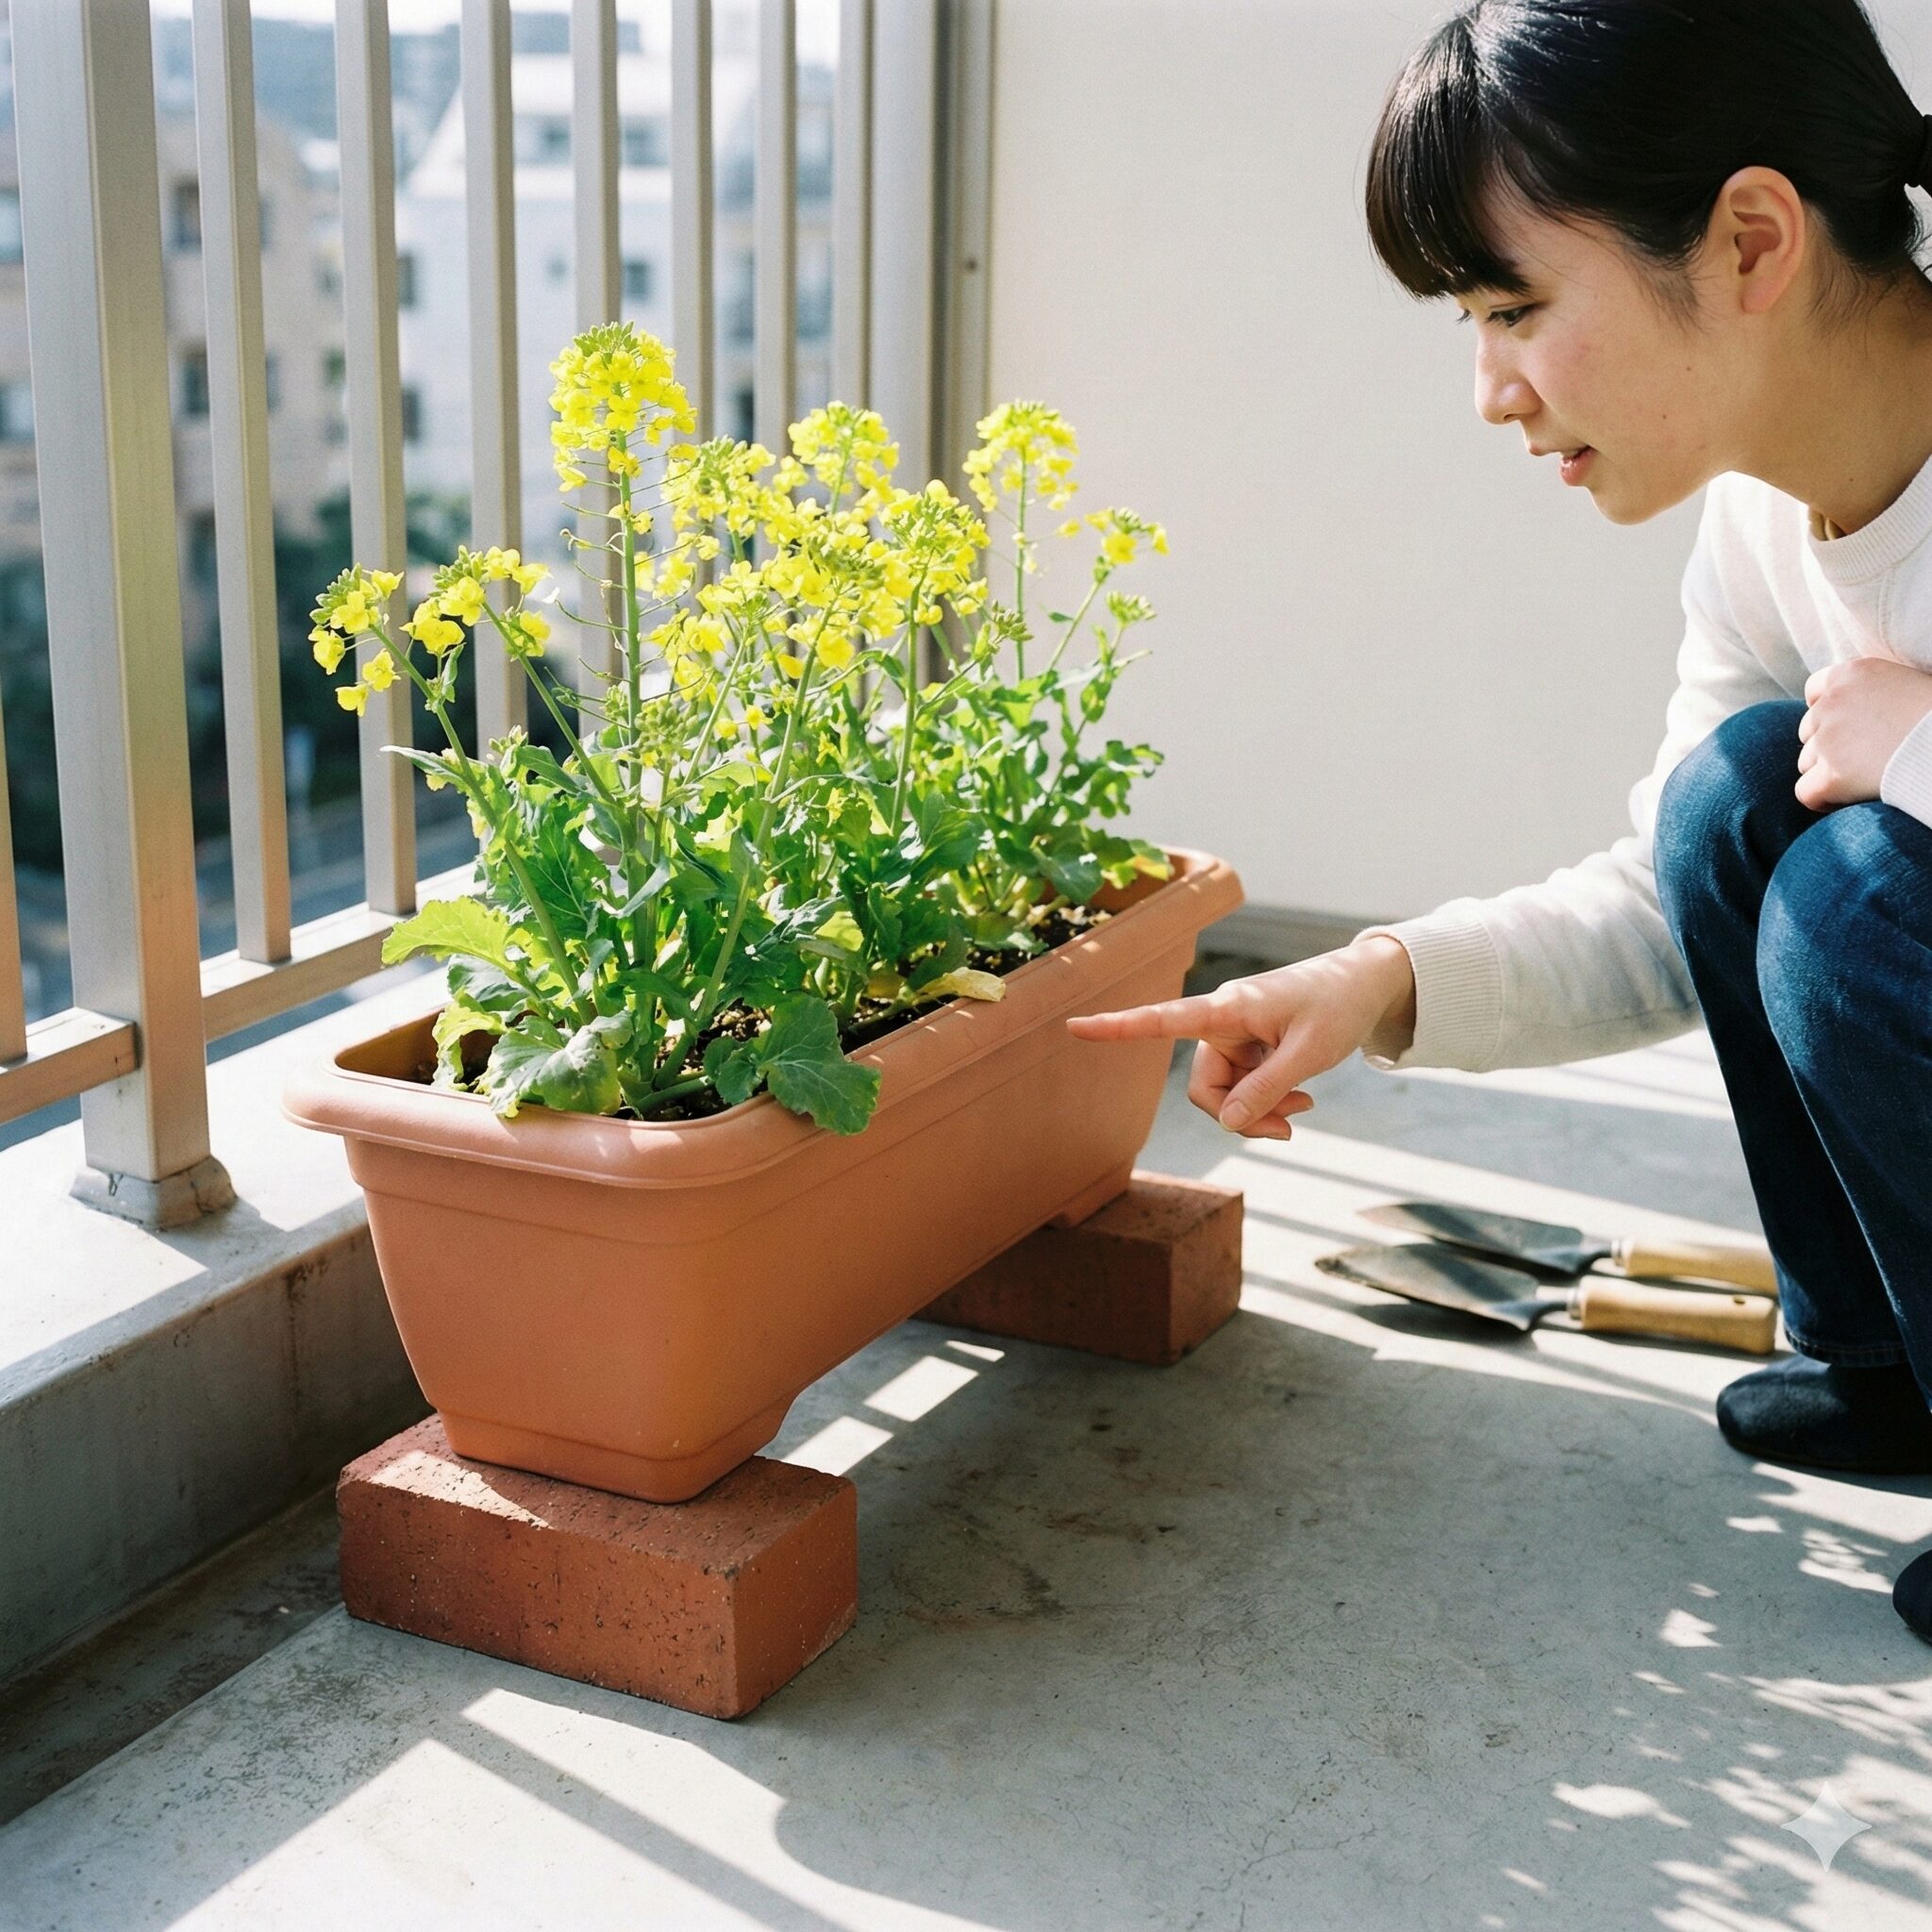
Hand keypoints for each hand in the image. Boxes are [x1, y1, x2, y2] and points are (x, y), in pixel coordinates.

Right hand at [1063, 937, 1416, 1140]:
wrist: (1368, 985)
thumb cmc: (1338, 1006)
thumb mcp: (1310, 1053)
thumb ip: (1267, 1089)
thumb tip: (1228, 1124)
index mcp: (1227, 1009)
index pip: (1161, 1020)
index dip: (1116, 1027)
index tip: (1073, 1026)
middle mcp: (1222, 1022)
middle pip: (1204, 1087)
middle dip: (1239, 1116)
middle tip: (1288, 1133)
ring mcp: (1236, 1036)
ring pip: (1225, 1094)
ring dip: (1259, 1111)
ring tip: (1303, 1112)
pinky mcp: (1251, 1047)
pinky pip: (1245, 1088)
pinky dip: (1270, 1101)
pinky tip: (1302, 1101)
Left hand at [1796, 659, 1931, 810]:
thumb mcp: (1908, 685)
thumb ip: (1875, 694)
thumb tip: (1859, 716)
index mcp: (1852, 673)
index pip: (1815, 691)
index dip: (1827, 712)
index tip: (1849, 728)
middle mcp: (1832, 703)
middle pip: (1809, 730)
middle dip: (1829, 745)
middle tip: (1863, 758)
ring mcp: (1828, 740)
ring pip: (1806, 762)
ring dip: (1827, 772)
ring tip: (1865, 777)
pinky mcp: (1832, 776)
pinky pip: (1806, 793)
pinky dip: (1822, 800)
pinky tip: (1847, 799)